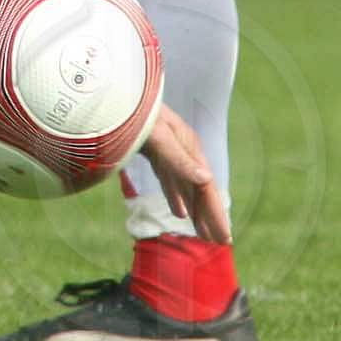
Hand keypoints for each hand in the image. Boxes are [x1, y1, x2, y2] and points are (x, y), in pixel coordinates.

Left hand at [136, 104, 231, 242]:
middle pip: (200, 190)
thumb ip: (179, 161)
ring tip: (204, 235)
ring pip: (187, 188)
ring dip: (196, 211)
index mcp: (189, 149)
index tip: (225, 238)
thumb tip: (207, 180)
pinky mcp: (156, 153)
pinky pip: (172, 182)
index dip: (216, 214)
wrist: (116, 97)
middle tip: (221, 243)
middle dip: (210, 217)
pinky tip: (180, 213)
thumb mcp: (159, 139)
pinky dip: (177, 198)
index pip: (206, 189)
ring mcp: (170, 152)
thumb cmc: (138, 116)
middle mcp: (184, 152)